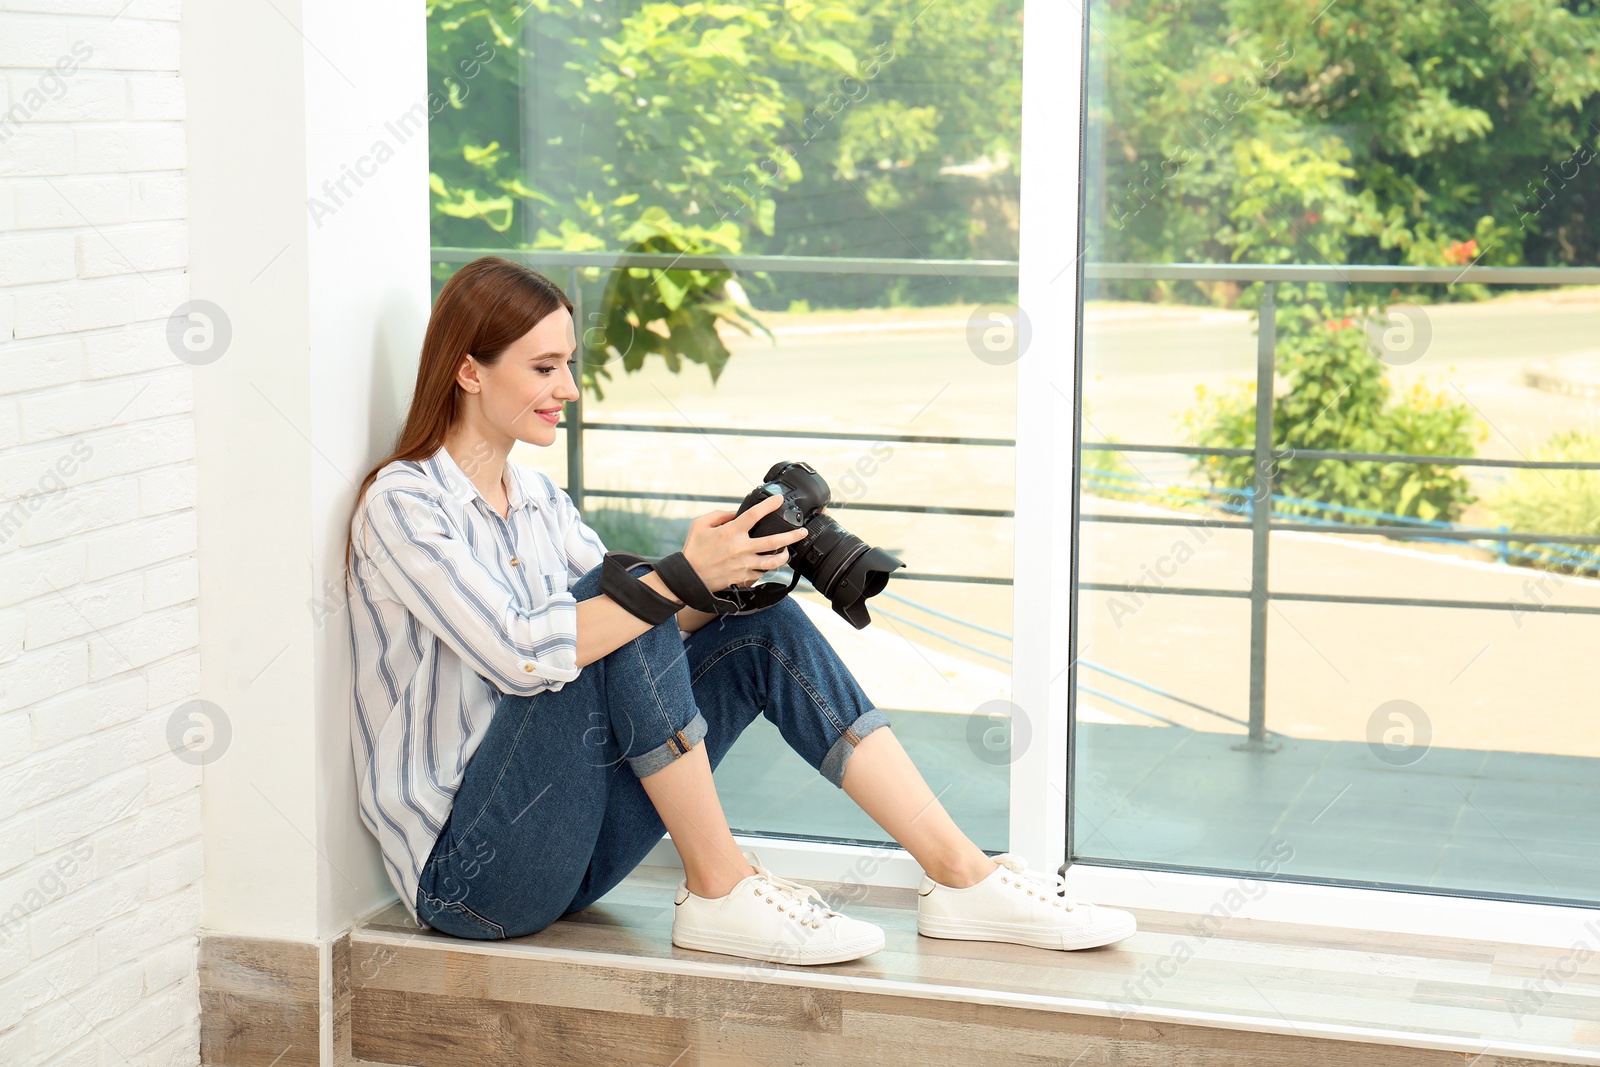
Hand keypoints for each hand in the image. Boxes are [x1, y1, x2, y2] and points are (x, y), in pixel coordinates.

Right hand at [681, 493, 807, 591]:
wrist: (689, 577)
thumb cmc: (694, 550)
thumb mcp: (700, 524)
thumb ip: (720, 515)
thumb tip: (736, 513)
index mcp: (731, 532)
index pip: (755, 515)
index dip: (769, 505)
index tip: (779, 500)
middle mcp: (741, 548)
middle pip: (773, 541)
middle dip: (792, 536)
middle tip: (802, 531)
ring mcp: (743, 565)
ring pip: (772, 562)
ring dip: (784, 556)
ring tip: (788, 552)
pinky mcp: (743, 578)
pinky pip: (760, 574)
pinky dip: (765, 569)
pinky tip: (768, 564)